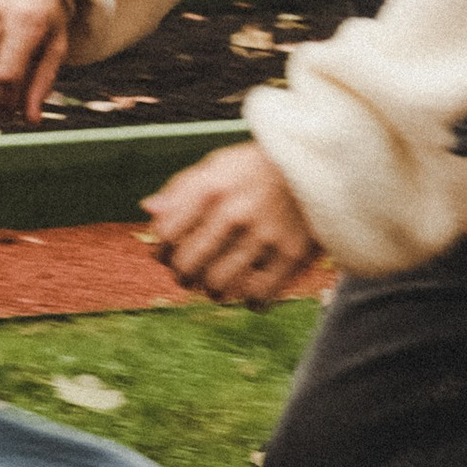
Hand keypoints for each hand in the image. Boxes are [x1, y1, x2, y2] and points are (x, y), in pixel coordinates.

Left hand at [143, 143, 323, 307]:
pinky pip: (260, 296)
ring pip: (219, 286)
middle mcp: (234, 212)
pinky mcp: (292, 255)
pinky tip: (249, 294)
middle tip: (188, 276)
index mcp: (210, 188)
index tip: (166, 254)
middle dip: (182, 276)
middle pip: (188, 265)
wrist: (318, 165)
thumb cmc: (259, 167)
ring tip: (216, 285)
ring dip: (212, 291)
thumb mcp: (218, 164)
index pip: (165, 234)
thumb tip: (148, 210)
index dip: (161, 250)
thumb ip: (181, 188)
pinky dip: (250, 302)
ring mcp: (264, 236)